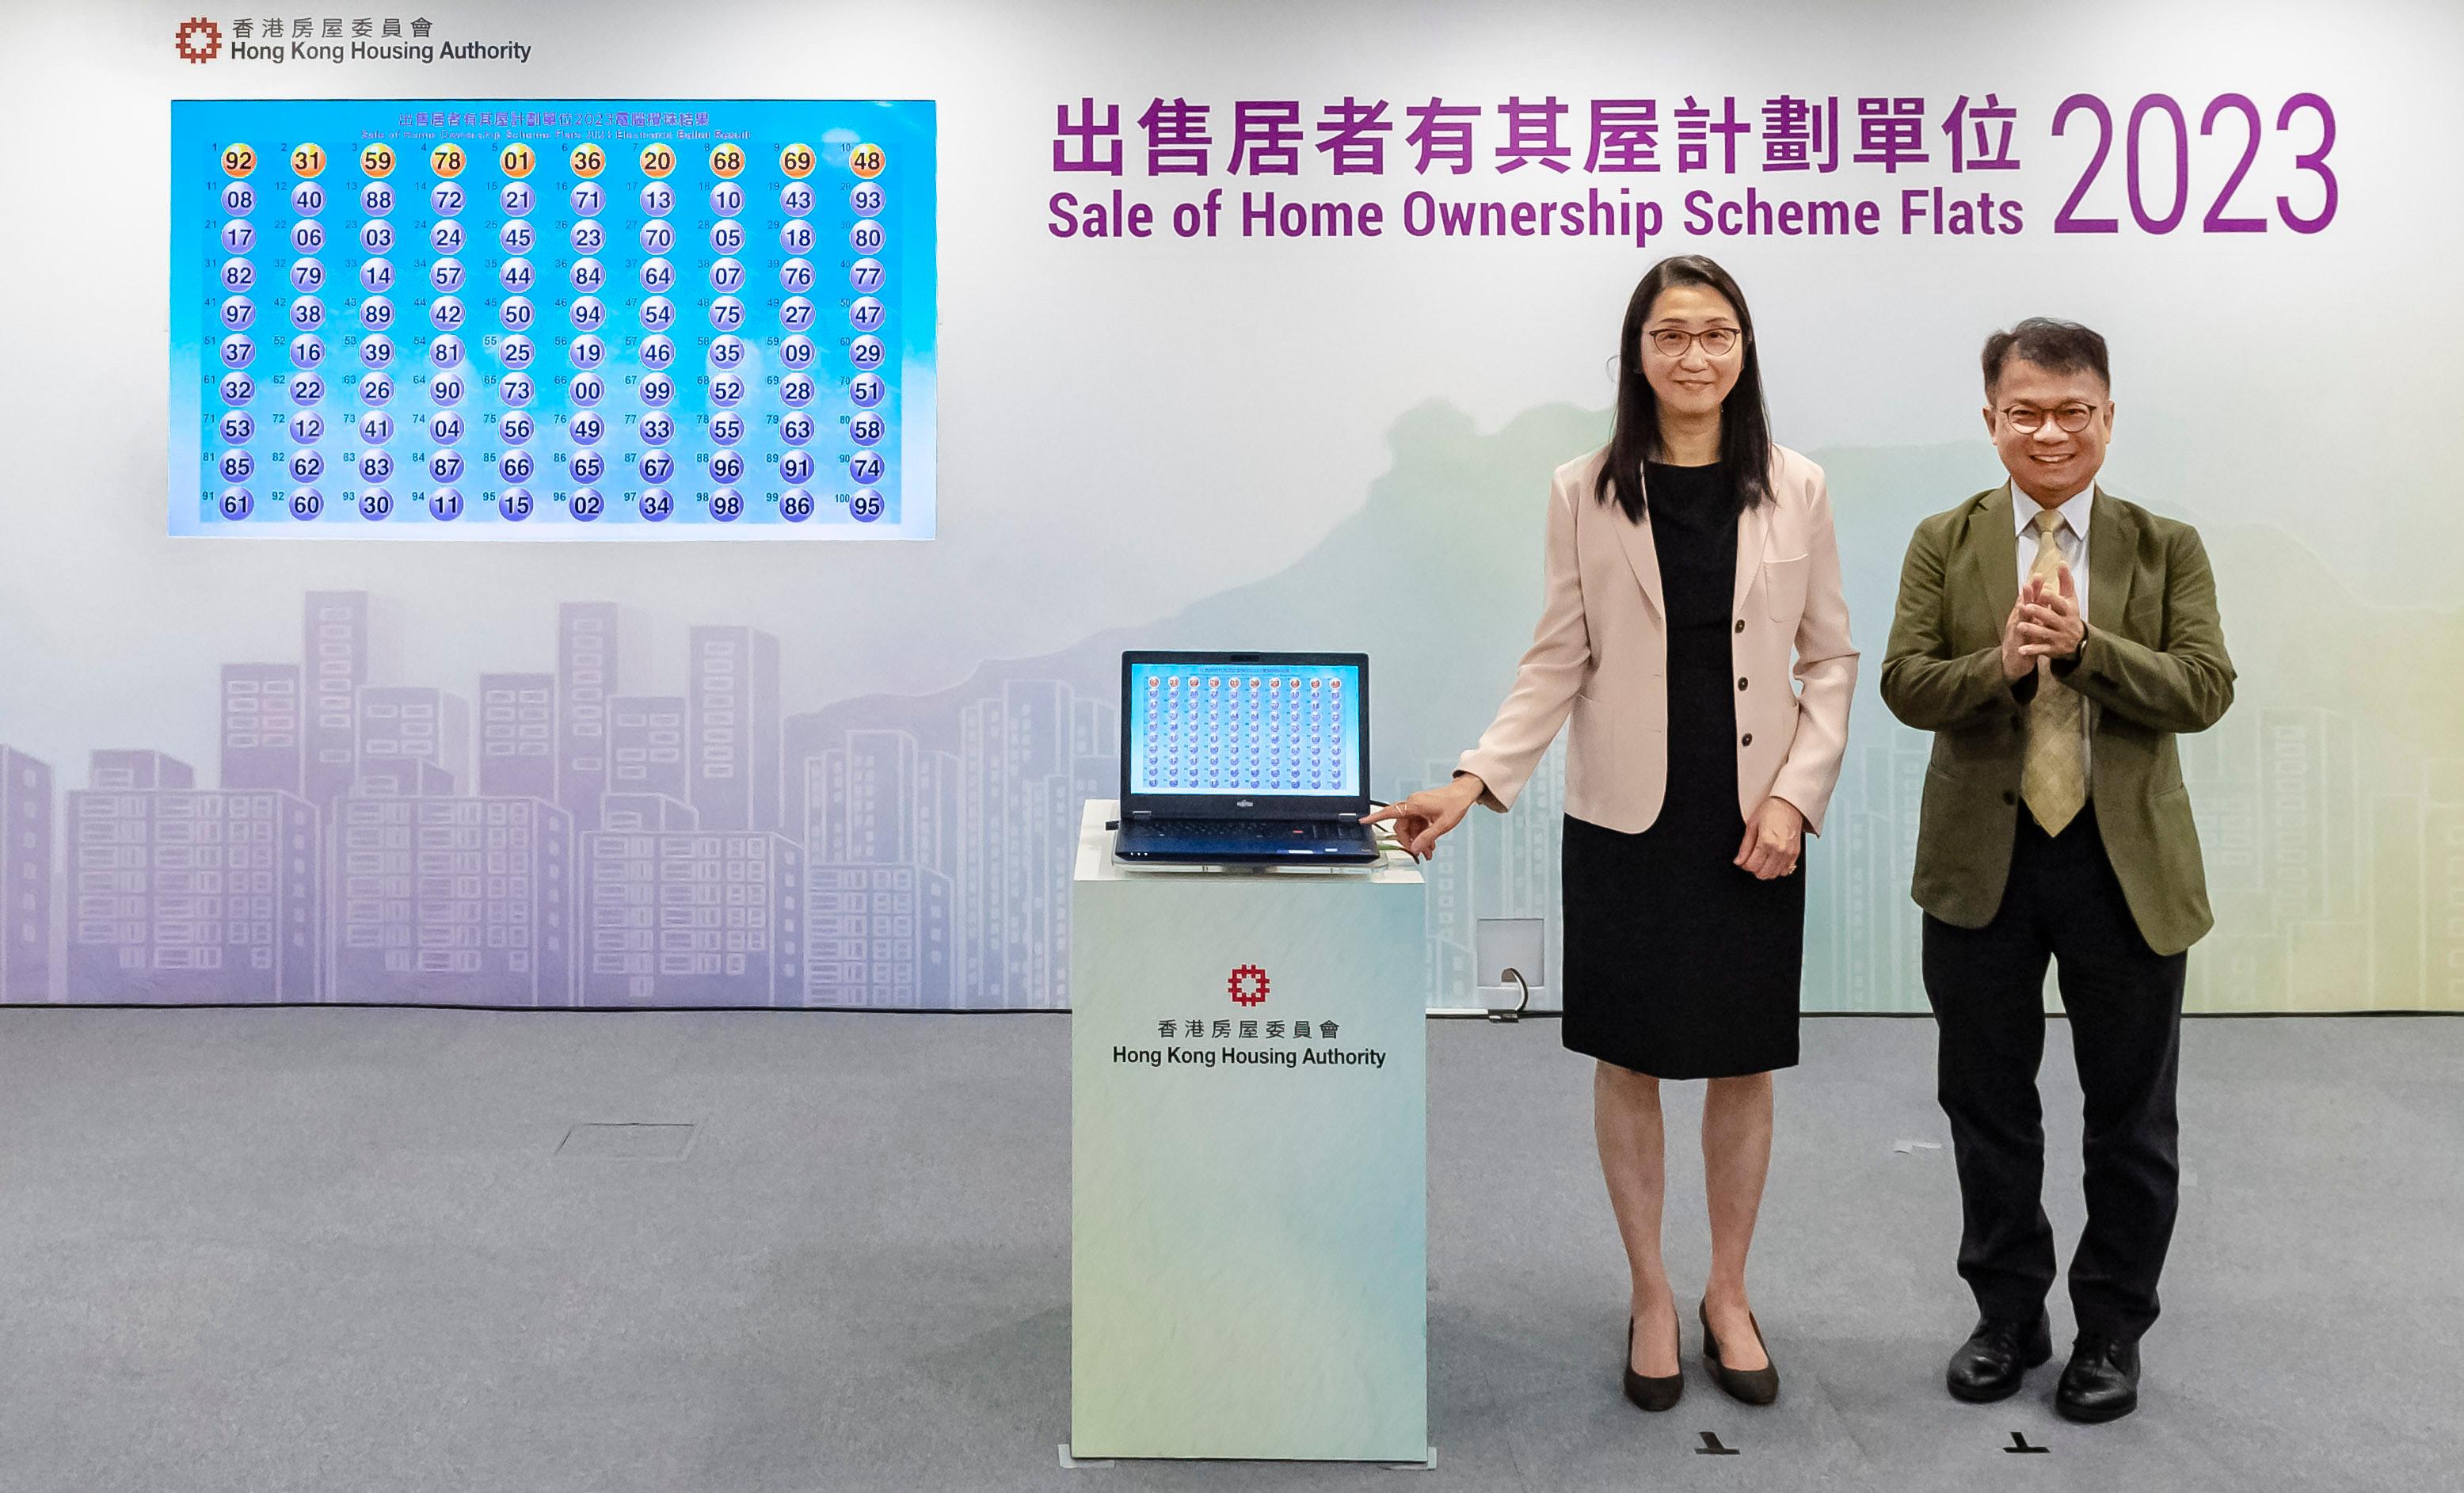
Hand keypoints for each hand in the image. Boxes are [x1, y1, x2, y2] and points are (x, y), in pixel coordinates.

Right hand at [1361, 775, 1482, 859]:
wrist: (1463, 793)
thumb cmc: (1455, 803)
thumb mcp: (1442, 825)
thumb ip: (1427, 838)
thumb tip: (1416, 849)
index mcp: (1414, 804)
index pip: (1390, 812)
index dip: (1375, 817)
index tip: (1364, 821)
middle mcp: (1412, 804)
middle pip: (1401, 826)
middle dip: (1409, 841)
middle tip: (1418, 853)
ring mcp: (1417, 807)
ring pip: (1410, 828)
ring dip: (1417, 840)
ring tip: (1428, 851)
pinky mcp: (1421, 809)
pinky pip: (1416, 825)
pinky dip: (1421, 835)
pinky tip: (1430, 843)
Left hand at [1734, 796, 1803, 879]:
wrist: (1789, 804)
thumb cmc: (1771, 810)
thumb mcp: (1752, 825)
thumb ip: (1745, 846)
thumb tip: (1739, 861)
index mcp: (1766, 842)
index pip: (1752, 866)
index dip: (1744, 865)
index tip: (1742, 861)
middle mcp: (1779, 850)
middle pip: (1763, 873)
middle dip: (1754, 869)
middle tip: (1751, 860)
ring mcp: (1789, 853)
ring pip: (1774, 874)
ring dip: (1765, 871)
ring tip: (1761, 860)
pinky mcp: (1796, 853)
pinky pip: (1786, 870)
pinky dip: (1777, 869)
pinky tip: (1772, 860)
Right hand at [1999, 576, 2042, 680]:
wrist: (2013, 661)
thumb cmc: (2024, 639)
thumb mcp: (2032, 622)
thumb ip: (2038, 608)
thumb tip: (2045, 592)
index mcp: (2025, 615)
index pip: (2030, 598)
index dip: (2034, 588)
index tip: (2039, 575)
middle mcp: (2018, 621)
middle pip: (2023, 605)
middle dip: (2026, 596)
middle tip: (2029, 583)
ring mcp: (2015, 633)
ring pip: (2018, 621)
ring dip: (2019, 612)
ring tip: (2023, 603)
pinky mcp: (2017, 645)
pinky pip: (2018, 638)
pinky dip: (2018, 633)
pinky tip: (2020, 628)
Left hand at [2016, 563, 2086, 661]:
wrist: (2079, 642)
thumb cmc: (2070, 615)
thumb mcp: (2070, 598)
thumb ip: (2065, 581)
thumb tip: (2061, 562)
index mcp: (2068, 610)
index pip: (2060, 603)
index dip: (2052, 598)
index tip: (2043, 591)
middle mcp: (2063, 623)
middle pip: (2051, 618)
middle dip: (2039, 613)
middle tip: (2026, 607)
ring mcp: (2058, 637)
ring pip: (2044, 634)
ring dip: (2032, 630)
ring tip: (2019, 626)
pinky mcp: (2052, 649)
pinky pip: (2041, 649)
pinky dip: (2031, 650)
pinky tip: (2021, 649)